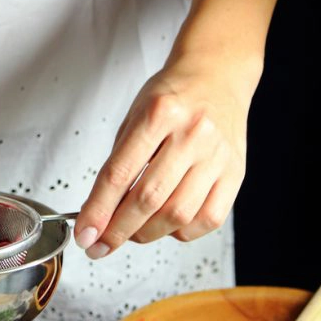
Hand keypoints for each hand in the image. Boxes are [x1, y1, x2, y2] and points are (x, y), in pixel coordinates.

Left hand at [74, 55, 253, 257]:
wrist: (217, 76)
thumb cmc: (171, 98)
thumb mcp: (134, 118)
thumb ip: (117, 165)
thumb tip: (98, 215)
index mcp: (159, 113)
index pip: (119, 174)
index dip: (97, 212)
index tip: (84, 236)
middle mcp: (192, 133)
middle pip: (148, 199)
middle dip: (118, 231)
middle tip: (101, 244)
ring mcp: (217, 155)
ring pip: (178, 215)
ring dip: (147, 234)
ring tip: (132, 231)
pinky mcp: (236, 173)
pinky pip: (207, 219)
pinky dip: (181, 232)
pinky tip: (167, 223)